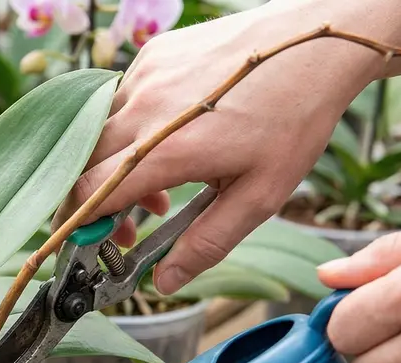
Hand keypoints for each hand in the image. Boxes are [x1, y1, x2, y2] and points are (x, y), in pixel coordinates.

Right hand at [55, 2, 387, 292]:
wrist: (319, 42)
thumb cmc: (295, 117)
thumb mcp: (261, 195)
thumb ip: (207, 242)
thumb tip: (165, 282)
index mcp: (167, 150)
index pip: (91, 196)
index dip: (82, 227)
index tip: (93, 246)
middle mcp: (145, 109)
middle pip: (83, 165)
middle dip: (93, 203)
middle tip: (128, 226)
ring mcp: (145, 76)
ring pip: (98, 133)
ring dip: (112, 166)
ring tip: (159, 187)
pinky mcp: (153, 56)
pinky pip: (120, 101)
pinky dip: (131, 130)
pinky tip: (169, 139)